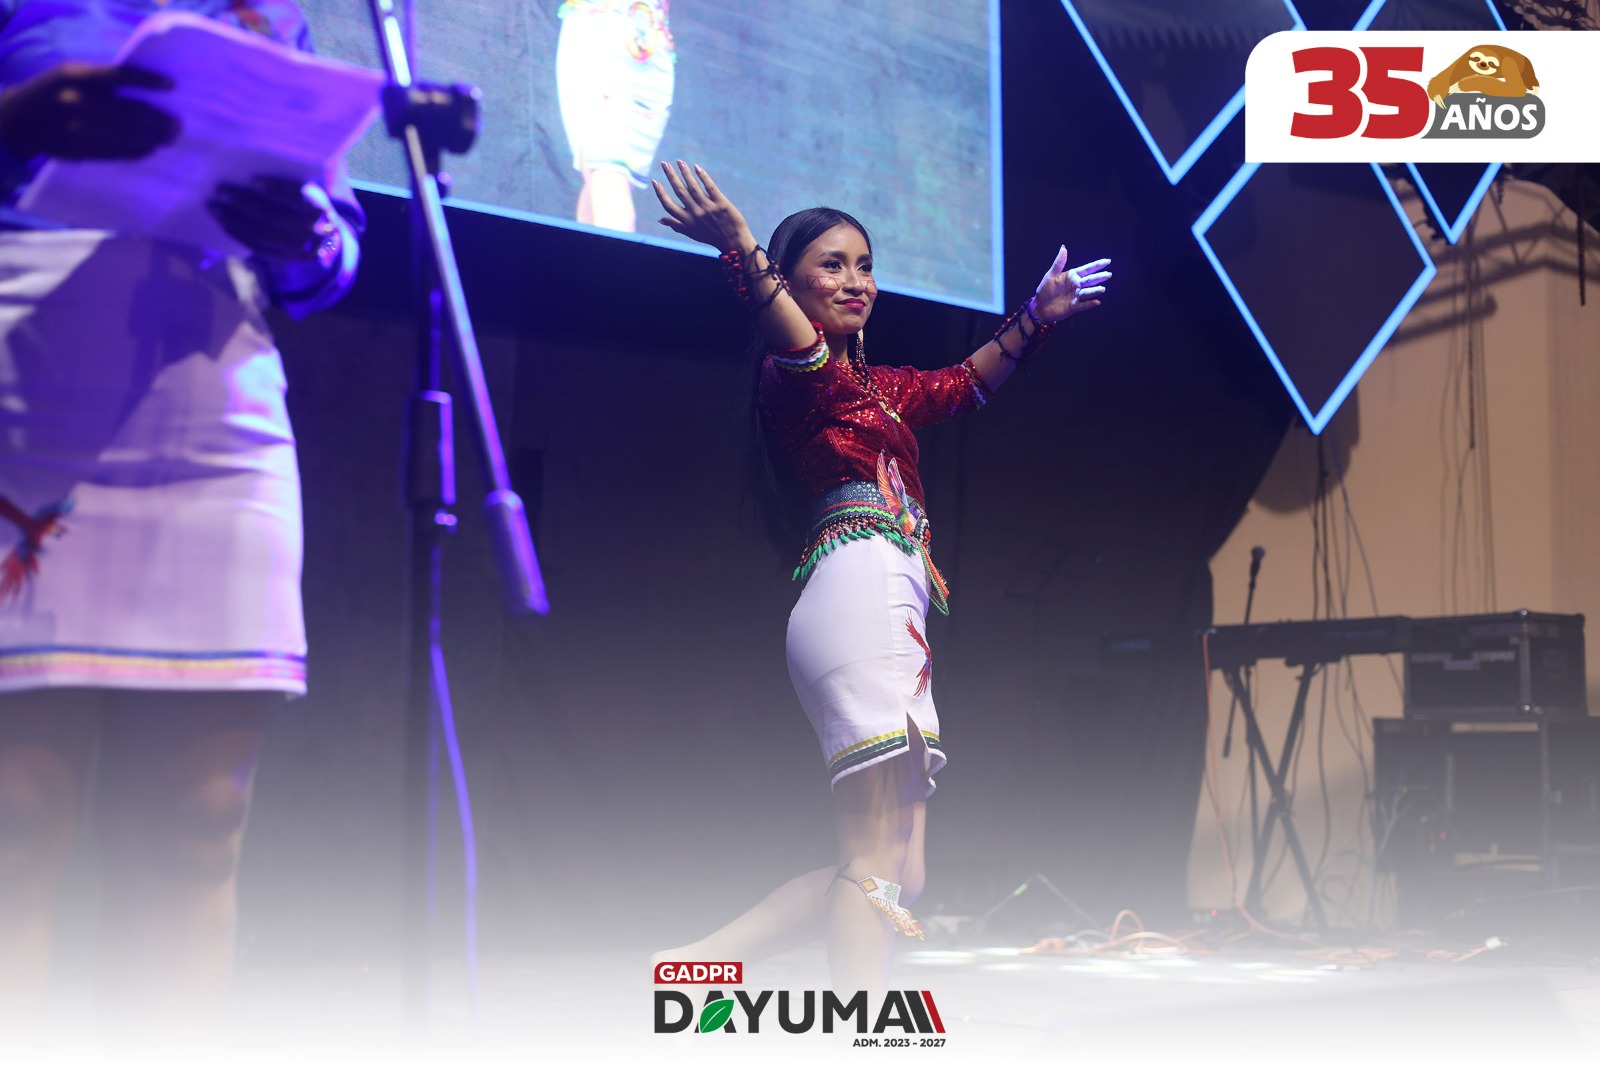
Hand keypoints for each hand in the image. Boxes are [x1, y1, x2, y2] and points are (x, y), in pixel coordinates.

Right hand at [0, 62, 177, 160]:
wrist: (19, 120)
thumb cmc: (53, 91)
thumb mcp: (71, 75)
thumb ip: (103, 80)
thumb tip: (146, 90)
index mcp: (76, 77)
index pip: (120, 76)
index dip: (148, 81)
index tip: (172, 86)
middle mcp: (77, 102)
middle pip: (130, 112)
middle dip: (158, 120)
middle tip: (178, 125)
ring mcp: (78, 129)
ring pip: (126, 135)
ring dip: (152, 138)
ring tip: (169, 138)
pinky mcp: (79, 149)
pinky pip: (116, 152)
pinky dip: (136, 151)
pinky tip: (149, 149)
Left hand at [208, 177, 339, 265]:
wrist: (323, 242)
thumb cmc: (306, 207)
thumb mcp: (308, 195)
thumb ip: (288, 186)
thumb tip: (247, 173)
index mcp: (320, 209)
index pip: (297, 197)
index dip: (275, 188)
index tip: (251, 179)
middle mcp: (312, 232)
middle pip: (274, 216)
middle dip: (244, 201)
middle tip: (220, 189)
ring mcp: (297, 249)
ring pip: (262, 233)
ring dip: (233, 218)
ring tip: (213, 206)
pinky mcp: (283, 259)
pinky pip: (256, 246)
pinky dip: (237, 233)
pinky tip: (222, 221)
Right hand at [651, 161, 753, 252]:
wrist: (734, 242)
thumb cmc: (711, 237)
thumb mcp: (692, 234)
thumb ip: (676, 225)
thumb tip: (660, 219)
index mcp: (687, 221)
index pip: (669, 205)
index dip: (660, 193)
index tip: (654, 181)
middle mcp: (696, 214)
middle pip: (680, 191)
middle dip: (671, 176)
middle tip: (664, 163)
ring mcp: (708, 208)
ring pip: (693, 187)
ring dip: (685, 173)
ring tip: (679, 162)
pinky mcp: (721, 204)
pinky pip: (710, 187)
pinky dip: (703, 177)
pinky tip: (697, 168)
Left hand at [1030, 245, 1110, 322]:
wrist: (1040, 307)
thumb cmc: (1045, 290)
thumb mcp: (1051, 275)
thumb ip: (1059, 262)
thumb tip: (1064, 247)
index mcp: (1072, 276)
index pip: (1087, 269)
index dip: (1097, 265)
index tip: (1107, 261)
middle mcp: (1076, 285)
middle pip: (1090, 280)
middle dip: (1099, 277)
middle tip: (1108, 274)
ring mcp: (1076, 296)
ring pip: (1088, 292)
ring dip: (1095, 291)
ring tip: (1102, 289)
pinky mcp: (1074, 306)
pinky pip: (1083, 305)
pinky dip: (1090, 304)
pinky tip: (1097, 302)